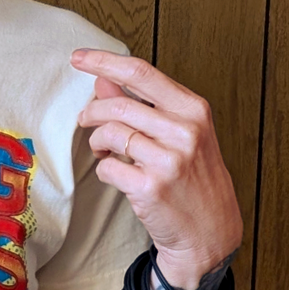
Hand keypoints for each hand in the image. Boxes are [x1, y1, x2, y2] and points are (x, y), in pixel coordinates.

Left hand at [72, 49, 242, 289]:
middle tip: (84, 120)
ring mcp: (169, 160)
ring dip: (96, 142)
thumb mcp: (178, 134)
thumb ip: (142, 104)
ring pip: (109, 133)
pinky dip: (104, 169)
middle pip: (118, 104)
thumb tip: (103, 79)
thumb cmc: (193, 179)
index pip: (141, 73)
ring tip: (104, 151)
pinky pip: (107, 168)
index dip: (104, 61)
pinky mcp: (150, 187)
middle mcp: (185, 131)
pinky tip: (116, 172)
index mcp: (193, 110)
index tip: (79, 58)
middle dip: (91, 112)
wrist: (210, 231)